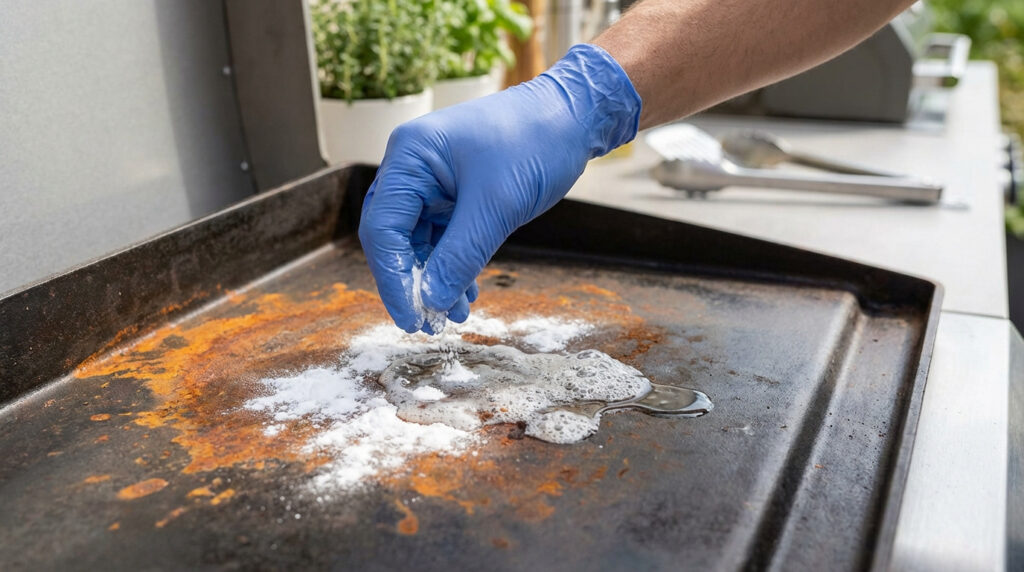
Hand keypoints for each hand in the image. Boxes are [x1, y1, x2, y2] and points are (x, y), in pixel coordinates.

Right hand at [358, 44, 640, 333]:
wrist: (574, 116)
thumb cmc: (536, 143)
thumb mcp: (497, 206)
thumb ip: (460, 255)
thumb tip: (432, 301)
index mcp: (411, 157)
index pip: (382, 228)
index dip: (392, 279)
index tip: (412, 317)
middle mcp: (413, 167)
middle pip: (393, 237)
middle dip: (411, 282)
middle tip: (429, 323)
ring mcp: (433, 181)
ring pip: (419, 242)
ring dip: (434, 279)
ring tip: (455, 313)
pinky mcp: (454, 193)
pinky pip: (442, 237)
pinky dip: (452, 265)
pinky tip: (466, 291)